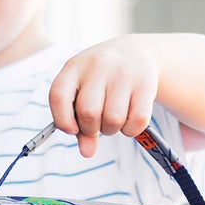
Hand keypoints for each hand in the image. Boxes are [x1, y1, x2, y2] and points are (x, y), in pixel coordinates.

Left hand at [49, 36, 159, 158]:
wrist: (135, 52)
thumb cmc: (101, 80)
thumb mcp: (84, 92)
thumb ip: (79, 124)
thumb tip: (87, 152)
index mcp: (75, 67)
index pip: (59, 96)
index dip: (62, 120)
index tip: (72, 130)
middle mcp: (98, 66)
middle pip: (88, 113)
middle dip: (91, 128)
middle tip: (97, 123)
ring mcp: (123, 74)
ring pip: (113, 120)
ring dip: (112, 130)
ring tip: (112, 119)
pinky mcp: (145, 84)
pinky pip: (136, 122)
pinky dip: (131, 130)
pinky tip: (129, 119)